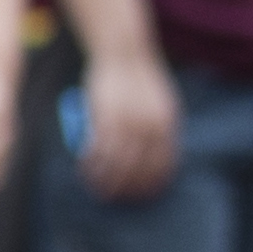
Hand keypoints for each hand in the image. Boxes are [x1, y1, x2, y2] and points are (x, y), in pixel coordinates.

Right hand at [75, 49, 182, 199]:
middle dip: (127, 188)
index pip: (163, 165)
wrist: (124, 54)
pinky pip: (99, 150)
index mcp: (167, 125)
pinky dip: (91, 163)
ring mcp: (128, 123)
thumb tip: (154, 153)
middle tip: (115, 197)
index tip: (140, 195)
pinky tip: (85, 169)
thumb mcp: (159, 103)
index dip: (151, 184)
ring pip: (117, 164)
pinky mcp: (106, 118)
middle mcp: (151, 127)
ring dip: (106, 180)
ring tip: (97, 188)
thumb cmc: (139, 78)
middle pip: (140, 170)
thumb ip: (159, 128)